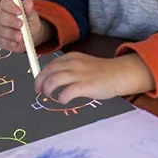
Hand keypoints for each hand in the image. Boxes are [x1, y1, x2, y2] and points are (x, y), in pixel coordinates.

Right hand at [0, 0, 50, 51]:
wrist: (30, 34)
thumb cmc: (29, 21)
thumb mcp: (32, 15)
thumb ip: (29, 9)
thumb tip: (28, 2)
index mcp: (6, 6)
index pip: (5, 2)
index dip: (11, 6)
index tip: (20, 12)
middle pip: (1, 16)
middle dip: (11, 21)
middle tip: (21, 25)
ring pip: (1, 30)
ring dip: (11, 34)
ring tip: (20, 37)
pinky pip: (1, 41)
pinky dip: (9, 43)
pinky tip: (16, 44)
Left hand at [34, 52, 153, 101]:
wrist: (118, 74)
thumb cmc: (100, 72)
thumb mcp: (81, 63)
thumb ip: (68, 68)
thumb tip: (51, 79)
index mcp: (71, 57)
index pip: (49, 65)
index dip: (41, 76)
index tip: (39, 84)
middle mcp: (73, 63)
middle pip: (48, 71)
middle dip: (40, 83)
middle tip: (40, 92)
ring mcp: (79, 74)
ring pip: (54, 80)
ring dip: (48, 90)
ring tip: (50, 96)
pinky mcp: (86, 86)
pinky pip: (67, 92)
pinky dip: (61, 97)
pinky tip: (63, 100)